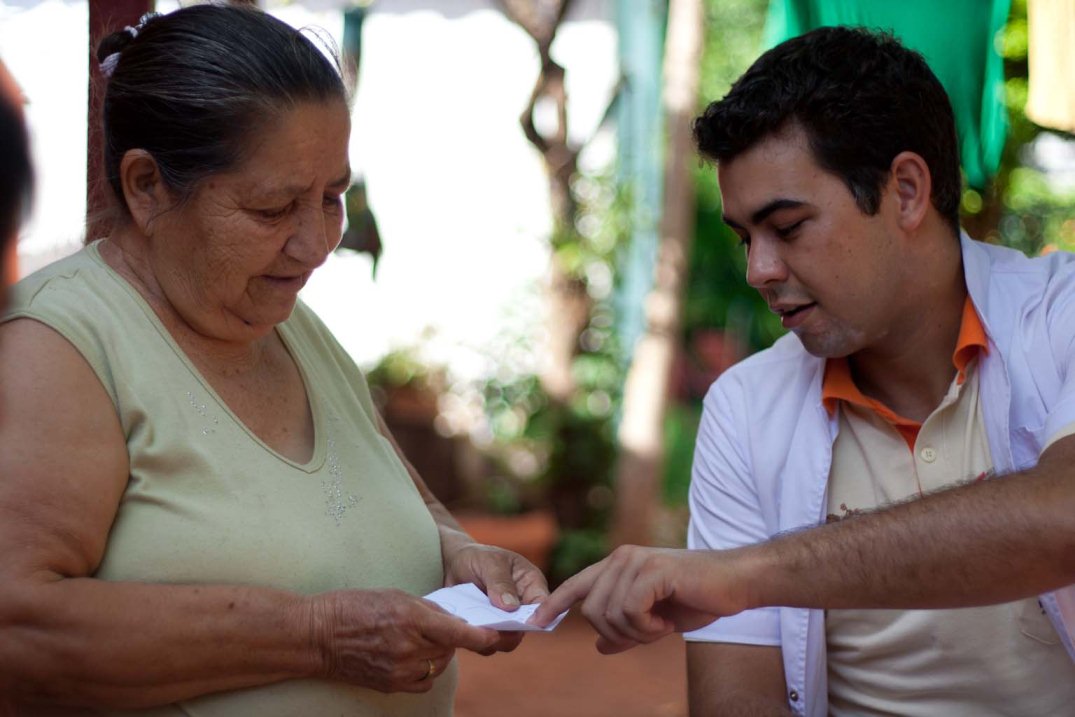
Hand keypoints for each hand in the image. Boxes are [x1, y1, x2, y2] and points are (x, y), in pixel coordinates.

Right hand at [310, 588, 499, 692]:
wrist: (318, 635)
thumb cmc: (354, 607)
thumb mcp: (395, 595)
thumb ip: (427, 609)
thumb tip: (453, 620)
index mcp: (410, 619)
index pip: (456, 632)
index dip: (479, 636)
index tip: (494, 635)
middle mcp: (407, 647)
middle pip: (449, 648)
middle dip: (450, 637)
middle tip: (435, 626)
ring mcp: (399, 670)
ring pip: (438, 665)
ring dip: (438, 653)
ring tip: (418, 639)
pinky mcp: (390, 685)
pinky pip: (424, 680)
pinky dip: (426, 670)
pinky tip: (413, 657)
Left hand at [440, 531, 549, 653]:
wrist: (452, 565)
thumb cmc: (478, 557)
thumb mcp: (490, 562)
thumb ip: (500, 582)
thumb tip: (511, 607)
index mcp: (531, 585)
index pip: (543, 605)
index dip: (537, 617)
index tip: (518, 623)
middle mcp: (522, 607)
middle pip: (525, 629)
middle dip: (509, 632)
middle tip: (489, 627)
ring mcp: (504, 621)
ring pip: (505, 641)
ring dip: (490, 638)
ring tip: (473, 626)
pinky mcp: (487, 631)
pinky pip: (486, 643)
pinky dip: (475, 640)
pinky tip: (464, 628)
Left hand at [530, 546, 749, 653]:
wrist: (735, 584)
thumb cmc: (698, 598)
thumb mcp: (656, 620)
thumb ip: (626, 630)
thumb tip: (599, 646)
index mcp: (619, 565)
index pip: (577, 585)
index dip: (555, 604)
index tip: (535, 622)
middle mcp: (622, 558)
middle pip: (590, 609)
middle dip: (615, 632)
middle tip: (648, 633)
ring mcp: (636, 561)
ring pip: (609, 613)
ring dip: (636, 632)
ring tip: (661, 625)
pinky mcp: (652, 571)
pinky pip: (630, 611)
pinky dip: (647, 627)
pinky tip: (666, 622)